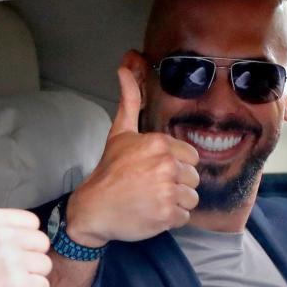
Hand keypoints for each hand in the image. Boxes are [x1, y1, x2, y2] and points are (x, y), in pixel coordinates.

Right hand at [0, 158, 50, 286]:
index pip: (32, 224)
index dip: (22, 240)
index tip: (5, 250)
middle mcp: (3, 236)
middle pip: (41, 244)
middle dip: (29, 257)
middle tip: (7, 266)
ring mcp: (12, 260)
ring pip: (44, 265)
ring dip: (31, 276)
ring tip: (9, 278)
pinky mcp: (19, 282)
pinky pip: (43, 285)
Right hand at [64, 67, 198, 246]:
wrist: (93, 209)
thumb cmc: (108, 172)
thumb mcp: (120, 133)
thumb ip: (130, 101)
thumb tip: (124, 68)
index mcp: (159, 143)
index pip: (191, 157)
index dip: (176, 166)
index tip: (155, 172)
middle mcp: (166, 165)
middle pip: (193, 178)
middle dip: (176, 185)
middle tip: (151, 188)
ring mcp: (167, 191)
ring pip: (192, 198)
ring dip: (176, 203)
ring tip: (153, 201)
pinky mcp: (167, 215)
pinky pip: (184, 217)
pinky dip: (170, 219)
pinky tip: (152, 213)